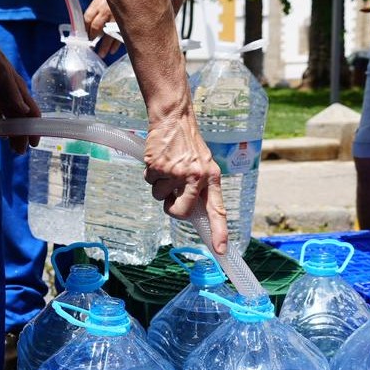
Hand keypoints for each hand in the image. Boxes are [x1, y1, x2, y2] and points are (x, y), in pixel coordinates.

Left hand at [0, 38, 40, 152]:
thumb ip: (12, 90)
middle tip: (19, 152)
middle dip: (22, 134)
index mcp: (18, 89)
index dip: (34, 127)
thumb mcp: (1, 71)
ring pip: (8, 118)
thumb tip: (24, 110)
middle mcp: (10, 94)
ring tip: (11, 148)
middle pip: (20, 119)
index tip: (33, 143)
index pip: (31, 112)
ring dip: (10, 133)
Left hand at [83, 0, 122, 57]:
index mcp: (98, 4)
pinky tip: (112, 51)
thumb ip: (93, 12)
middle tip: (91, 48)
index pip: (87, 18)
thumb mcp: (100, 0)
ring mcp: (116, 16)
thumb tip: (85, 28)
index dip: (85, 30)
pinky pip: (119, 35)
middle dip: (92, 39)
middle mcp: (106, 10)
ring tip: (101, 54)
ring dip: (104, 46)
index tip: (84, 38)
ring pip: (108, 34)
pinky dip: (116, 44)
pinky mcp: (125, 22)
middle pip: (96, 27)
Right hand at [143, 101, 228, 254]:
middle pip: (181, 212)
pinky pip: (150, 183)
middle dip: (172, 208)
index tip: (219, 250)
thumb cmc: (188, 144)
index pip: (217, 209)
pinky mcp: (158, 167)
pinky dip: (151, 175)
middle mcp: (196, 177)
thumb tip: (192, 213)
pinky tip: (158, 160)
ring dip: (160, 186)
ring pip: (160, 197)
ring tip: (167, 167)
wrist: (174, 118)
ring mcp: (176, 172)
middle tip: (172, 196)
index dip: (219, 231)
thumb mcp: (203, 164)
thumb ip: (200, 188)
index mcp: (211, 178)